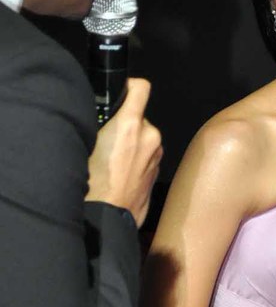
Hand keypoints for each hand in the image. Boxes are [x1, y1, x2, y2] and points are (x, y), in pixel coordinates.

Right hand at [86, 79, 162, 227]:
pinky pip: (147, 156)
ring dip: (132, 143)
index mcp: (131, 125)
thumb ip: (103, 126)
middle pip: (139, 117)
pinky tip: (121, 174)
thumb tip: (103, 119)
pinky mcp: (158, 172)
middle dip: (126, 124)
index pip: (141, 88)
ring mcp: (158, 155)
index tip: (120, 94)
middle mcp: (150, 136)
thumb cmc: (91, 184)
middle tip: (106, 140)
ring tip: (112, 161)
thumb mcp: (86, 145)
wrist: (106, 219)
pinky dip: (137, 159)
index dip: (129, 87)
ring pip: (144, 138)